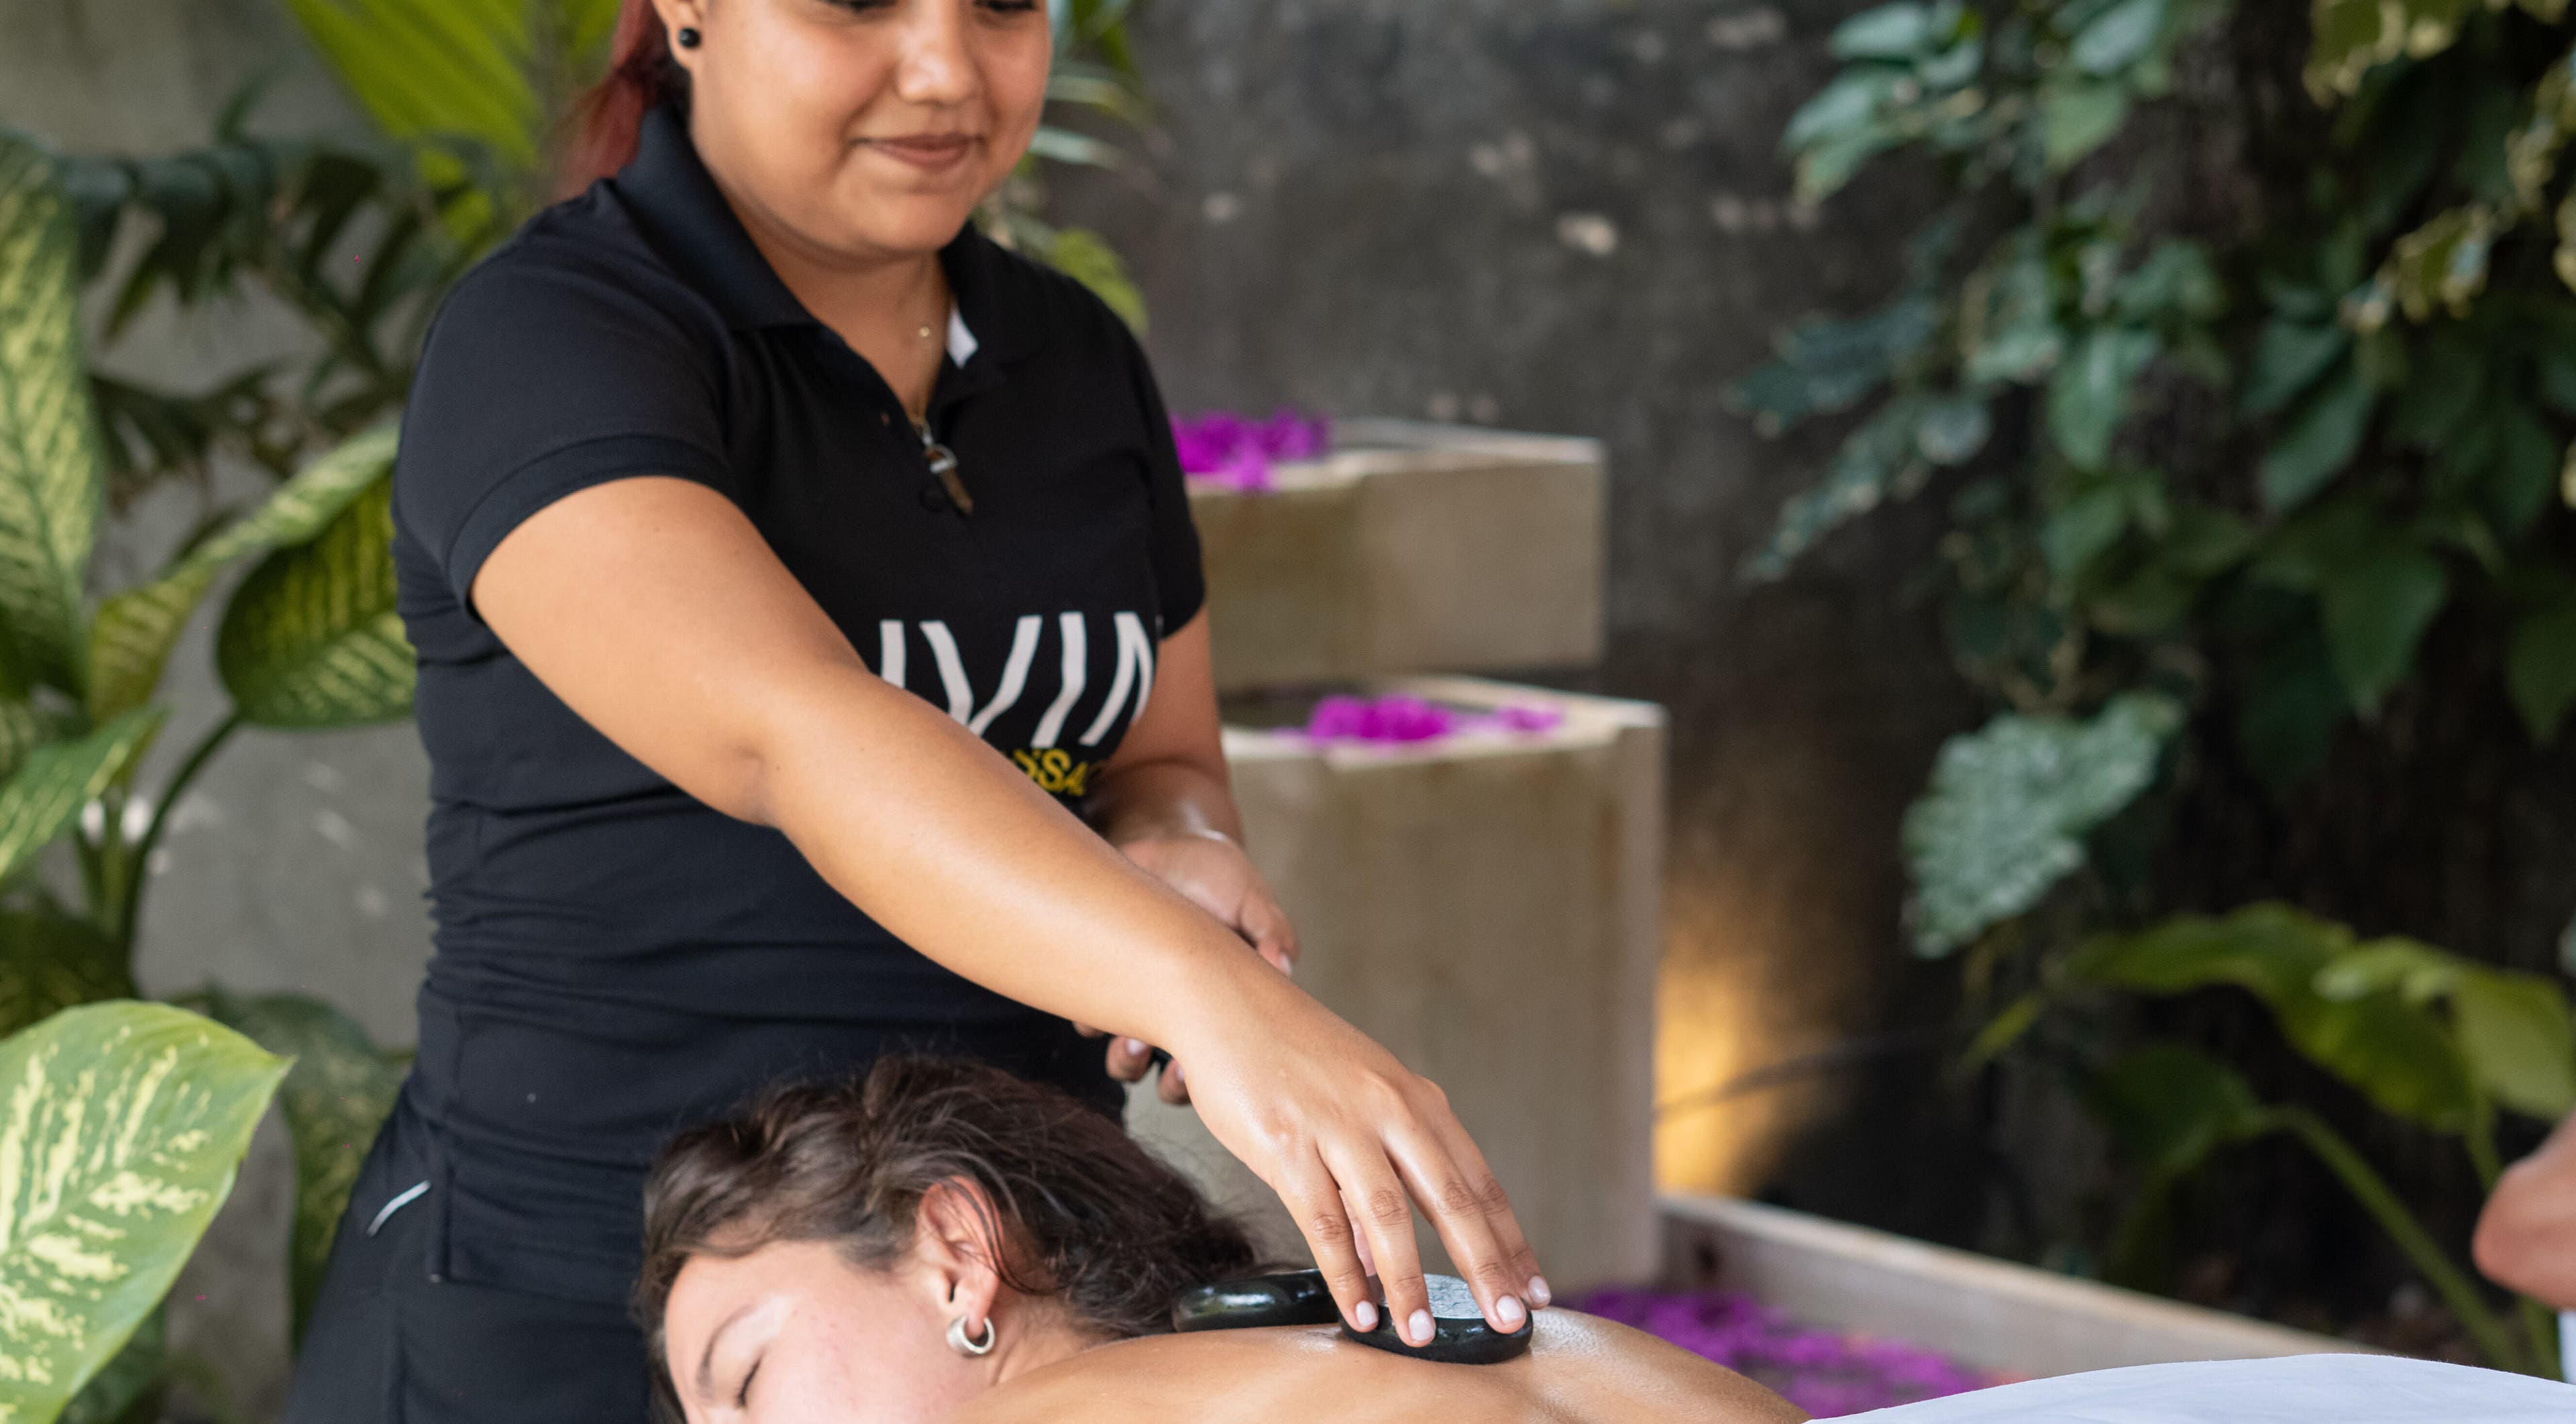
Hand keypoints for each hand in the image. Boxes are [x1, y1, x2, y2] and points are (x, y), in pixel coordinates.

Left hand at [1094, 830, 1296, 1102]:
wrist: (1161, 847)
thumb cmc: (1216, 875)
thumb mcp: (1250, 896)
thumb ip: (1270, 929)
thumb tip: (1283, 964)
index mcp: (1226, 1006)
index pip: (1225, 1061)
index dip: (1213, 1078)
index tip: (1204, 1072)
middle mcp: (1184, 1017)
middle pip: (1177, 1080)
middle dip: (1172, 1083)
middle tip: (1169, 1063)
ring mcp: (1142, 1006)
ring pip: (1130, 1061)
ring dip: (1128, 1060)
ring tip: (1129, 1040)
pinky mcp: (1103, 987)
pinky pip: (1090, 1022)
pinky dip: (1091, 1020)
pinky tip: (1098, 996)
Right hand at [1171, 964, 1550, 1347]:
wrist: (1226, 999)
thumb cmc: (1292, 1054)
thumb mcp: (1357, 1100)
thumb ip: (1381, 1171)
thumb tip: (1385, 1257)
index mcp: (1416, 1100)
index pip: (1478, 1180)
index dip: (1509, 1239)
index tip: (1535, 1288)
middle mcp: (1389, 1110)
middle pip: (1451, 1200)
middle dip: (1486, 1267)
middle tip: (1511, 1321)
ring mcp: (1339, 1126)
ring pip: (1388, 1217)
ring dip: (1409, 1283)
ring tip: (1420, 1335)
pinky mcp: (1287, 1144)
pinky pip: (1324, 1221)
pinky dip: (1344, 1272)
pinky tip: (1357, 1310)